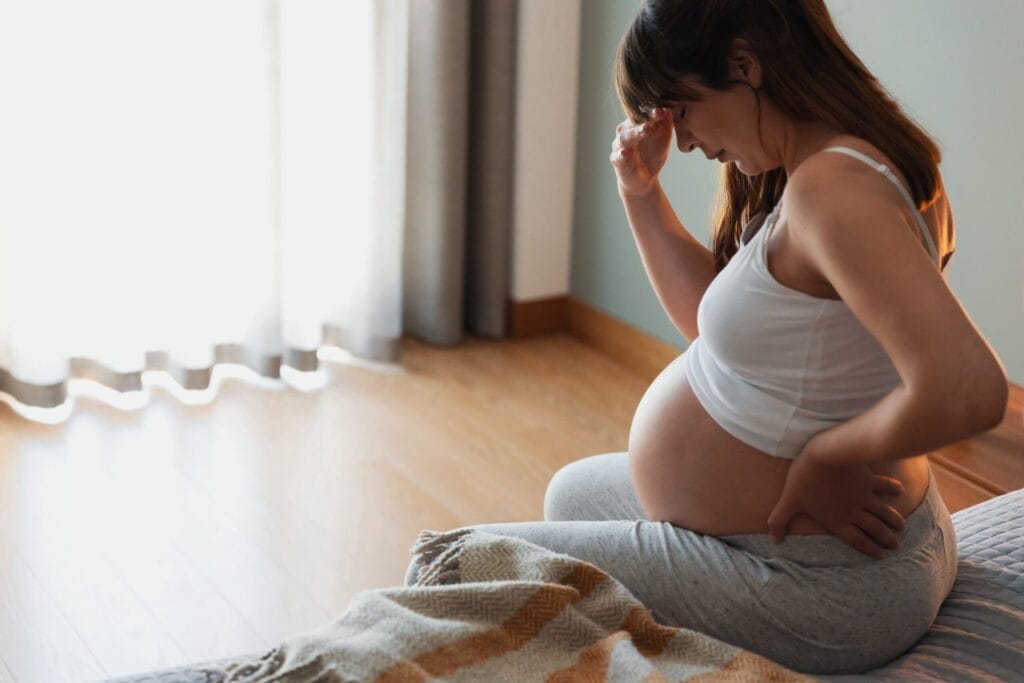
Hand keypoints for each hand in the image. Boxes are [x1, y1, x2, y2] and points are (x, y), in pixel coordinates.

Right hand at [609, 107, 673, 197]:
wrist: (645, 179)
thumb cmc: (652, 156)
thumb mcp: (663, 139)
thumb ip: (666, 124)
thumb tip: (668, 109)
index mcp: (635, 125)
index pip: (641, 114)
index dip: (651, 111)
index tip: (662, 109)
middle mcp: (625, 133)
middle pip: (631, 123)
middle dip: (644, 119)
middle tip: (656, 114)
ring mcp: (619, 147)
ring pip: (624, 138)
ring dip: (635, 133)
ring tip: (646, 129)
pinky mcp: (617, 162)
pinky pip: (617, 157)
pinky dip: (620, 154)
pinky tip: (625, 152)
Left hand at [766, 452, 907, 558]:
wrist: (823, 455)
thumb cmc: (804, 479)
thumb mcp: (788, 501)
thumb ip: (780, 522)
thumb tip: (774, 540)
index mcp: (836, 520)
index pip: (856, 540)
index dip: (869, 549)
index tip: (881, 555)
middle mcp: (854, 512)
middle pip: (874, 529)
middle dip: (887, 539)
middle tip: (896, 545)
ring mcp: (864, 496)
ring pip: (884, 513)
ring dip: (894, 520)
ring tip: (902, 528)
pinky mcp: (868, 480)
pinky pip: (884, 485)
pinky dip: (893, 489)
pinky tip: (900, 491)